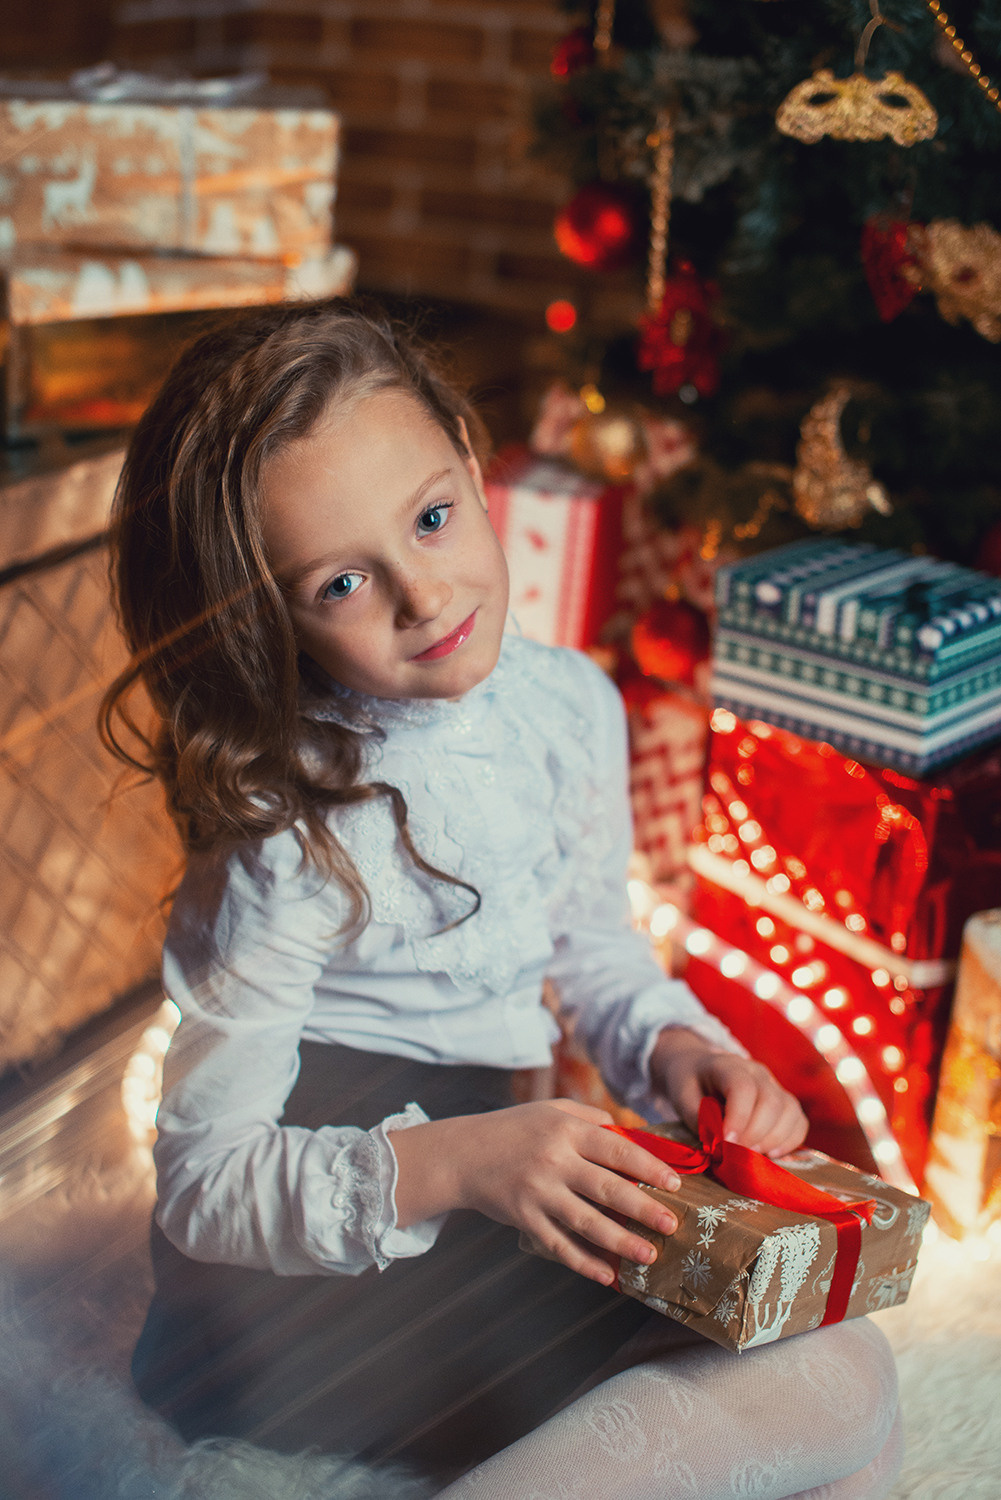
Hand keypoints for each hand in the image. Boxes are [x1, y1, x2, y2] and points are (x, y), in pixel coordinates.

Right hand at [389, 1099, 683, 1286]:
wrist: (463, 1154)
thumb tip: (631, 1134)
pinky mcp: (524, 1218)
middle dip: (644, 1208)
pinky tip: (607, 1275)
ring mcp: (538, 1192)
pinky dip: (583, 1262)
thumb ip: (591, 1118)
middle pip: (607, 1188)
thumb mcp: (551, 1110)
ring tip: (649, 1255)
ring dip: (621, 1241)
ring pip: (587, 1222)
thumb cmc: (514, 1129)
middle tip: (672, 1224)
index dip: (648, 1167)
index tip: (675, 1183)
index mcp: (566, 1129)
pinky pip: (558, 1244)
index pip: (616, 1149)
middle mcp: (554, 1160)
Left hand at [650, 1028, 807, 1157]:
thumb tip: (719, 1145)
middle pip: (771, 1102)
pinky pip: (799, 1122)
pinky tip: (771, 1154)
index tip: (726, 1142)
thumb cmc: (689, 1083)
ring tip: (752, 1154)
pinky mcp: (784, 1102)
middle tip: (737, 1154)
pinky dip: (790, 1141)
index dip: (739, 1117)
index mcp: (727, 1065)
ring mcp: (774, 1085)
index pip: (743, 1088)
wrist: (699, 1067)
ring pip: (790, 1111)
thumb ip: (698, 1119)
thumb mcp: (682, 1097)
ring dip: (774, 1140)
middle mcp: (757, 1072)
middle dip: (756, 1134)